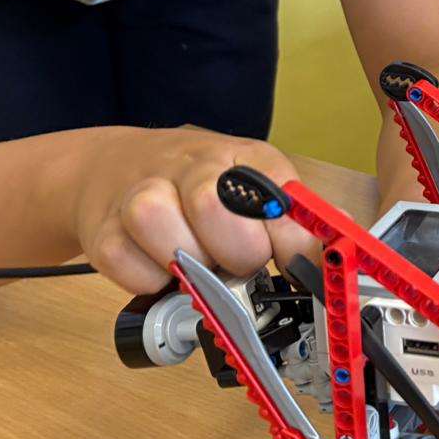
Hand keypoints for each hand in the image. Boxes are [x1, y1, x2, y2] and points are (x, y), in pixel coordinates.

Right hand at [70, 127, 319, 294]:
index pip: (277, 193)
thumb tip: (334, 251)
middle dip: (235, 252)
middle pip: (214, 206)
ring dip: (188, 263)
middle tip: (236, 261)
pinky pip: (130, 267)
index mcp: (242, 157)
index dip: (292, 242)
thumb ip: (293, 220)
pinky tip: (159, 266)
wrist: (111, 167)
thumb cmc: (196, 185)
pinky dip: (150, 281)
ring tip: (196, 261)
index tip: (296, 268)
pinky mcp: (104, 229)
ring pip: (162, 227)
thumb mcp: (253, 188)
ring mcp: (141, 193)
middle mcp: (191, 165)